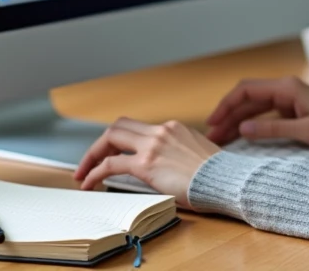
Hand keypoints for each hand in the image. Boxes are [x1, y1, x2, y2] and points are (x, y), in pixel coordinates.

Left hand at [74, 118, 219, 206]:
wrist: (225, 180)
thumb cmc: (217, 174)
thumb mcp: (196, 153)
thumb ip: (177, 152)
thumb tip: (166, 165)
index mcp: (174, 128)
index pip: (139, 129)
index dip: (122, 141)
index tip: (116, 154)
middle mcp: (161, 131)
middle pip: (120, 126)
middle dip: (102, 143)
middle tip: (92, 159)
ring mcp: (152, 145)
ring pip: (110, 137)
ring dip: (93, 155)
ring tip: (84, 172)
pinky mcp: (146, 164)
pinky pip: (110, 164)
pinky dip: (95, 172)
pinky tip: (89, 183)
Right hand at [205, 75, 308, 149]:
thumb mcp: (307, 131)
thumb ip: (274, 129)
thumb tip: (243, 128)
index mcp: (287, 88)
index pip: (247, 90)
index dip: (226, 104)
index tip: (213, 121)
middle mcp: (284, 89)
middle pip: (246, 98)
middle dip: (227, 115)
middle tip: (210, 136)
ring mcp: (286, 99)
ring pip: (252, 107)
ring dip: (235, 121)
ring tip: (218, 139)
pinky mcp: (290, 110)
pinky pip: (263, 114)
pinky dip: (249, 124)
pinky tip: (238, 137)